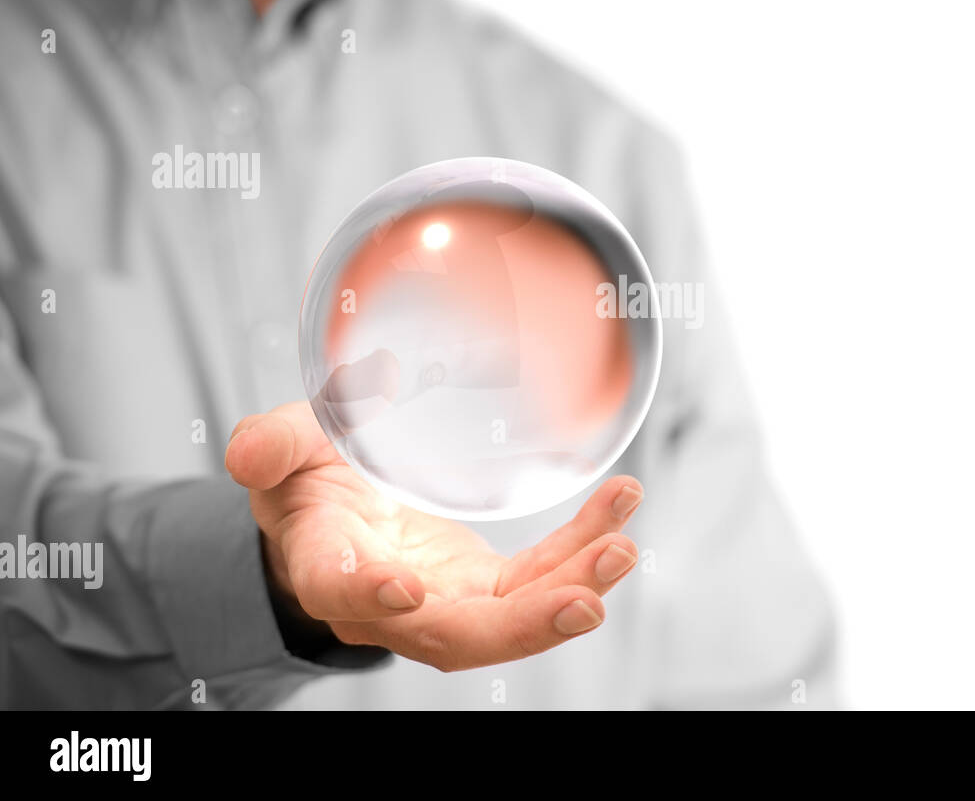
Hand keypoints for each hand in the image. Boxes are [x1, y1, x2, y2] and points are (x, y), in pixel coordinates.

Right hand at [224, 402, 642, 670]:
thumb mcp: (284, 450)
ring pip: (510, 619)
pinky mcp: (484, 586)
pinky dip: (581, 552)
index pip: (339, 589)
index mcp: (326, 563)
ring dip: (570, 592)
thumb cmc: (308, 482)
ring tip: (622, 552)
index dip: (368, 594)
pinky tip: (620, 513)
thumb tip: (248, 452)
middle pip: (452, 634)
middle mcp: (390, 601)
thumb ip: (271, 444)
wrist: (340, 515)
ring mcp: (444, 601)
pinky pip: (539, 578)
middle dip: (521, 624)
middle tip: (582, 601)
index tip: (405, 587)